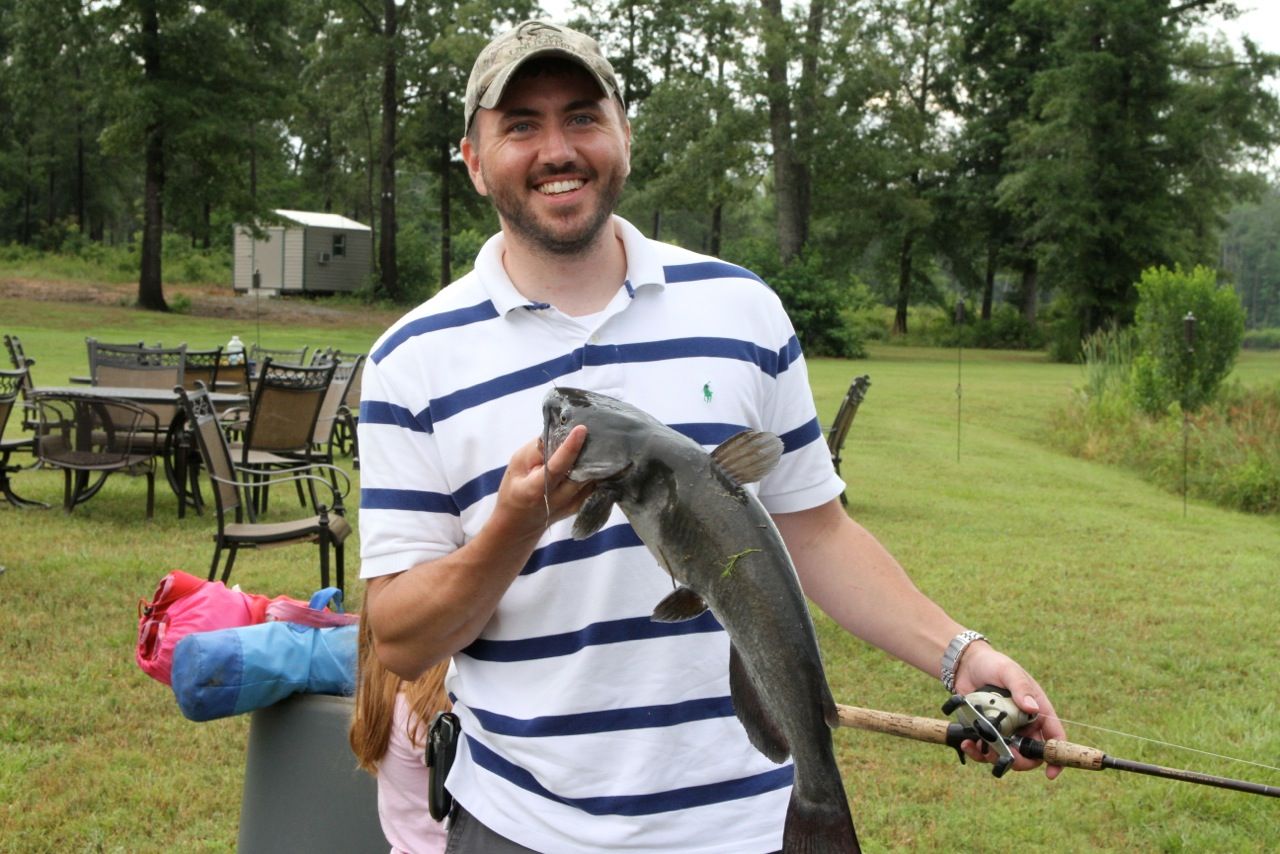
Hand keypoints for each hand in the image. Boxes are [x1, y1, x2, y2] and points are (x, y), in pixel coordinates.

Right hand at [490, 425, 594, 541]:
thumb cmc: (515, 489)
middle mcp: (557, 500)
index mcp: (534, 490)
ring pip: (592, 480)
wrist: (519, 524)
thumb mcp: (516, 465)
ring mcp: (571, 506)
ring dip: (596, 460)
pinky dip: (597, 471)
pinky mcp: (581, 507)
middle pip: (580, 473)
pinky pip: (595, 486)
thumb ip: (537, 450)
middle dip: (589, 451)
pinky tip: (597, 457)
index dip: (570, 448)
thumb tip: (560, 433)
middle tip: (596, 428)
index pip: (556, 468)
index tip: (581, 429)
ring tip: (599, 439)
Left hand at [954, 642, 1065, 778]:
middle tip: (1007, 758)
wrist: (966, 665)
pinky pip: (985, 750)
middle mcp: (1024, 725)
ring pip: (1007, 755)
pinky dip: (977, 752)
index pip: (1054, 736)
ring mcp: (1006, 731)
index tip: (1051, 773)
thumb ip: (1020, 688)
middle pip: (1031, 754)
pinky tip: (967, 743)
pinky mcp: (987, 732)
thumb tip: (1032, 708)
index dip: (1056, 757)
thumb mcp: (1008, 672)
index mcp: (1038, 711)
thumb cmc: (994, 665)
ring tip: (980, 747)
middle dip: (1021, 761)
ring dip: (996, 758)